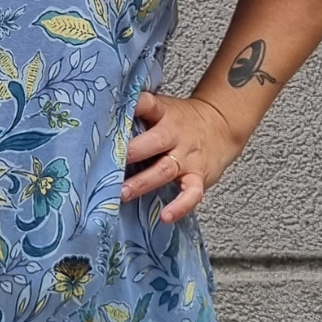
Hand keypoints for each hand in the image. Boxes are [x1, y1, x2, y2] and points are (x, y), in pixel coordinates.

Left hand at [120, 92, 243, 221]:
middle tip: (108, 164)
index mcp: (163, 113)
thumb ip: (138, 114)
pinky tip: (166, 216)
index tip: (114, 112)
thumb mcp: (162, 109)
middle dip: (132, 152)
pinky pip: (191, 194)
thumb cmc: (181, 120)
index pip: (149, 104)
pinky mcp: (199, 177)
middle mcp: (175, 135)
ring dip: (143, 182)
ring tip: (123, 193)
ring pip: (165, 169)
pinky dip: (180, 206)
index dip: (135, 106)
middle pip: (154, 141)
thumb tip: (100, 118)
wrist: (221, 125)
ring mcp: (187, 157)